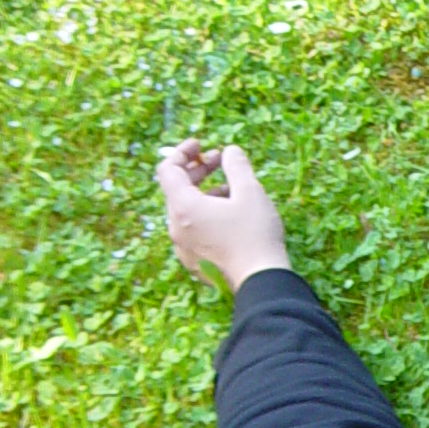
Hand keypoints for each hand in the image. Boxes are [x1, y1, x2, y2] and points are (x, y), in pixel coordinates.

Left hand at [154, 139, 290, 293]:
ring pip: (186, 210)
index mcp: (183, 207)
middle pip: (176, 189)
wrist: (261, 282)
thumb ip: (237, 166)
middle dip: (197, 171)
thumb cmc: (255, 235)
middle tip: (221, 161)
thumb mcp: (251, 192)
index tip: (201, 145)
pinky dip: (206, 214)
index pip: (167, 169)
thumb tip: (230, 151)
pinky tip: (230, 215)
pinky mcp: (194, 261)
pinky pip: (193, 229)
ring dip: (204, 193)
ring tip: (231, 188)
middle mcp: (176, 227)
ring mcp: (183, 247)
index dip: (183, 152)